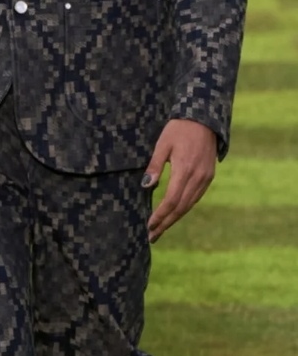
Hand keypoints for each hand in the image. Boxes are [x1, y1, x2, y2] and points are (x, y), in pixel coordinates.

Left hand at [143, 119, 216, 241]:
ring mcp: (206, 178)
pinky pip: (195, 197)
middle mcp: (198, 177)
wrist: (204, 119)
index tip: (148, 226)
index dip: (160, 215)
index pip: (171, 200)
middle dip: (165, 223)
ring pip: (189, 205)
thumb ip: (154, 165)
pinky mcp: (208, 177)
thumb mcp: (162, 144)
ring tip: (160, 230)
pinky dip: (183, 208)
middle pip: (180, 207)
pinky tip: (173, 215)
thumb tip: (146, 185)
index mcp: (185, 170)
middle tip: (151, 237)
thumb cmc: (179, 129)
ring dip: (174, 219)